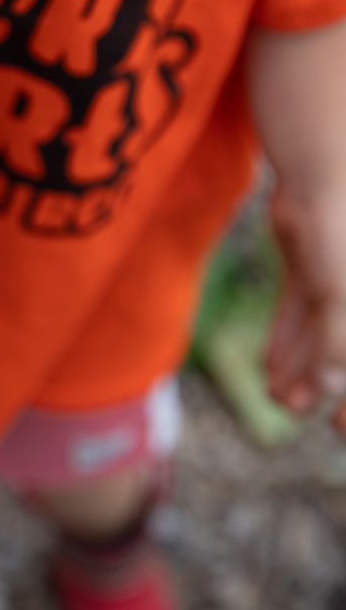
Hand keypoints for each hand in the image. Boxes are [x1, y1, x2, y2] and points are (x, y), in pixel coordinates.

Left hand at [265, 188, 345, 428]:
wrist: (321, 181)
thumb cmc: (342, 240)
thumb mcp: (339, 297)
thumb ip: (337, 346)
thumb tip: (335, 391)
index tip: (339, 428)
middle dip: (324, 384)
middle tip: (296, 411)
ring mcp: (336, 281)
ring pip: (320, 335)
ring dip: (300, 367)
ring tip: (277, 396)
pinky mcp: (310, 267)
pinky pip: (300, 312)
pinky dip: (286, 339)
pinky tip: (270, 368)